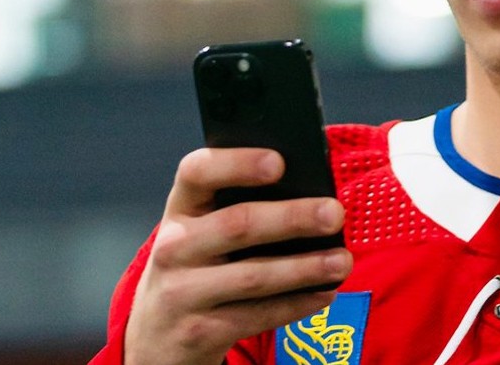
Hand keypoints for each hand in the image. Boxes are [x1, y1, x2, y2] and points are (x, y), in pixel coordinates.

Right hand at [124, 148, 352, 364]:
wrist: (157, 337)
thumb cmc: (197, 266)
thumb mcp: (202, 231)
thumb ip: (239, 207)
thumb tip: (312, 193)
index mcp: (180, 209)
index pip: (198, 172)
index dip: (238, 164)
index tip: (279, 162)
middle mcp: (175, 247)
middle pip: (237, 224)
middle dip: (292, 218)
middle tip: (334, 213)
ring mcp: (182, 292)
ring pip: (253, 276)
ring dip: (304, 267)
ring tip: (341, 261)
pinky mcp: (198, 331)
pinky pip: (257, 315)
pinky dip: (296, 304)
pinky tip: (324, 293)